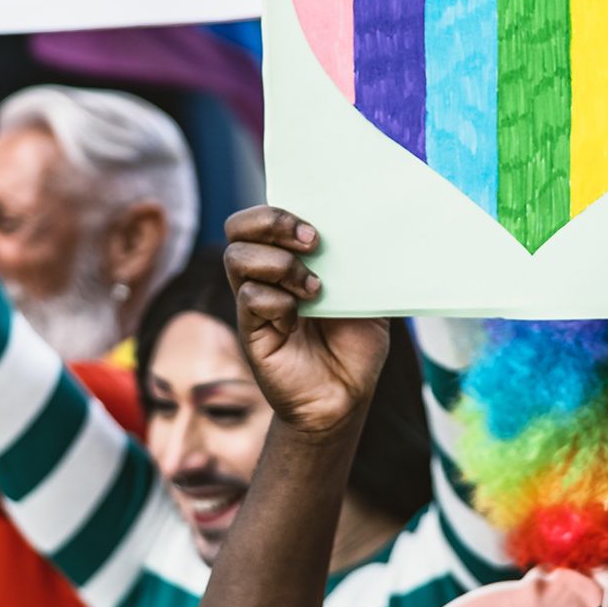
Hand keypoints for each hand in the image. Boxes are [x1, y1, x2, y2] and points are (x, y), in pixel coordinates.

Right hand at [222, 206, 390, 438]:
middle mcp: (265, 274)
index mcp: (290, 258)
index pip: (262, 217)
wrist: (345, 396)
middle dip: (271, 223)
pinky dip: (278, 302)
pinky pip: (250, 297)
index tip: (318, 227)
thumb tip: (370, 230)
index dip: (280, 210)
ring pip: (237, 257)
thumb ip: (361, 264)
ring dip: (279, 264)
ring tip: (314, 288)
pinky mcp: (251, 330)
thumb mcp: (368, 296)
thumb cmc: (355, 345)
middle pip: (238, 227)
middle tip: (312, 242)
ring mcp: (255, 301)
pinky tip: (298, 320)